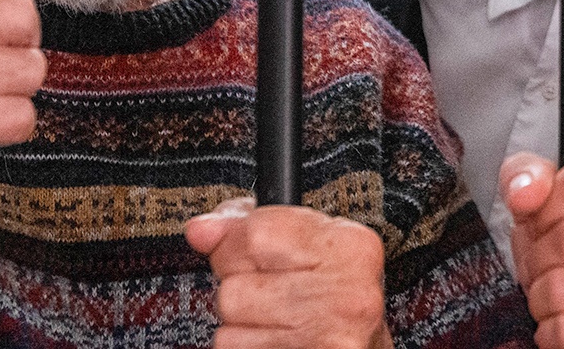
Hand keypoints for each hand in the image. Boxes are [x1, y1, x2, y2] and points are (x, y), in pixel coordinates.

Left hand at [186, 198, 392, 348]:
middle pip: (235, 289)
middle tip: (263, 293)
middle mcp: (346, 292)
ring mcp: (329, 336)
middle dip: (236, 291)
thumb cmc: (333, 292)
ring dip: (239, 327)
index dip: (231, 246)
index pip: (257, 233)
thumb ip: (250, 227)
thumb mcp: (308, 245)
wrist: (362, 347)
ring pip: (229, 330)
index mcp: (348, 247)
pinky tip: (273, 340)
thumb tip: (201, 230)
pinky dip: (246, 347)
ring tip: (271, 321)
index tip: (237, 255)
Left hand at [502, 151, 563, 348]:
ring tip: (555, 289)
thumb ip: (529, 174)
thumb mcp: (554, 194)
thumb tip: (526, 193)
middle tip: (545, 261)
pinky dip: (551, 328)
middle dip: (538, 255)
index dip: (545, 208)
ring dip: (541, 294)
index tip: (548, 220)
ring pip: (563, 287)